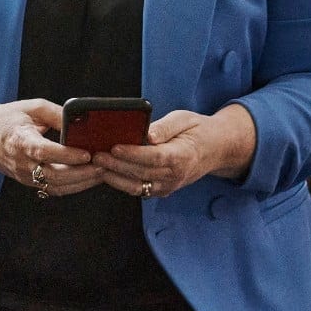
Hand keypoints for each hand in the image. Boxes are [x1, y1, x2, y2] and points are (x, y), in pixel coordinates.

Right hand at [0, 99, 97, 196]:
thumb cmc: (11, 119)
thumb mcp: (33, 107)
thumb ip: (57, 114)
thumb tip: (82, 121)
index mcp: (19, 140)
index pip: (44, 151)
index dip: (66, 155)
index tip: (87, 153)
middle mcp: (21, 162)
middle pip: (53, 175)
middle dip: (81, 173)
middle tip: (102, 165)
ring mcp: (24, 175)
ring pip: (55, 186)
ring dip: (81, 182)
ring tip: (101, 172)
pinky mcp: (29, 183)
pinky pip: (53, 190)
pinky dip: (73, 187)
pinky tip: (88, 178)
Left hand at [92, 105, 256, 198]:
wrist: (215, 150)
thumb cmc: (197, 130)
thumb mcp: (185, 119)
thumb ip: (165, 127)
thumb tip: (149, 134)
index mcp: (183, 156)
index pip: (154, 157)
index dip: (133, 154)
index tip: (114, 147)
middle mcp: (175, 175)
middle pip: (141, 172)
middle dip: (116, 165)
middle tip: (96, 155)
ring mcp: (168, 186)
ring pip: (137, 186)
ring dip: (115, 177)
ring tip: (97, 164)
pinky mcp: (162, 190)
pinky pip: (139, 190)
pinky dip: (122, 183)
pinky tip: (107, 172)